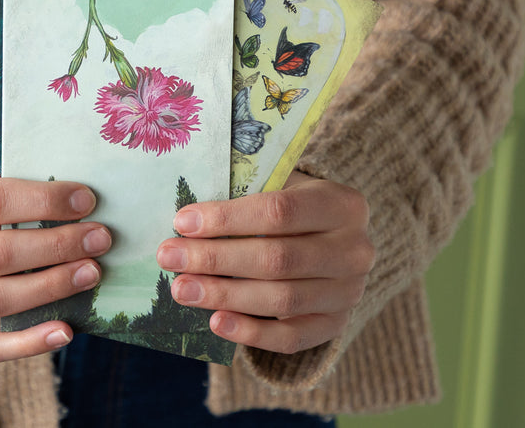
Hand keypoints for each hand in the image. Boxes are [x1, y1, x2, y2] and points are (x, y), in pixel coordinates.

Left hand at [156, 171, 373, 353]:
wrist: (333, 243)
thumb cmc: (293, 207)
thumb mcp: (281, 186)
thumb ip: (246, 193)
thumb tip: (187, 217)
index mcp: (342, 204)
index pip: (279, 211)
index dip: (227, 219)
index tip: (182, 222)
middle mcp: (354, 250)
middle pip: (277, 259)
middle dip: (215, 259)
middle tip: (169, 257)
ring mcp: (349, 292)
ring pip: (281, 300)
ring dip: (224, 295)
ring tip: (182, 289)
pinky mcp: (335, 325)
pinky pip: (290, 338)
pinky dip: (250, 333)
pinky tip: (215, 321)